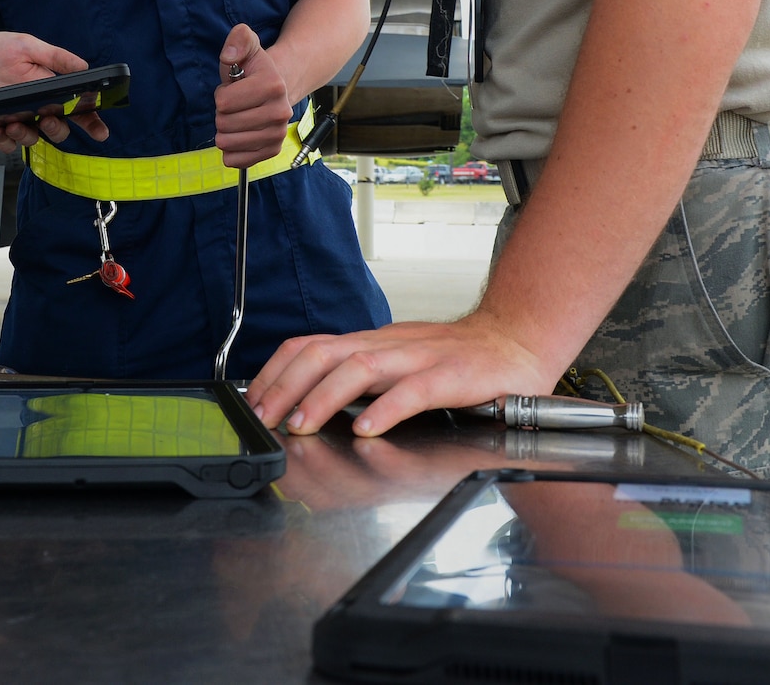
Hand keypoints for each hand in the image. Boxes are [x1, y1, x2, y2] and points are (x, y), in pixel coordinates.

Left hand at [0, 32, 110, 149]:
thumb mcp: (25, 46)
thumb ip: (55, 57)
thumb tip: (84, 65)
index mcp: (48, 88)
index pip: (77, 109)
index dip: (91, 121)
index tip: (100, 132)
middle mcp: (34, 107)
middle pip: (58, 130)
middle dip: (56, 130)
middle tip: (46, 120)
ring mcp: (15, 119)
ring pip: (32, 140)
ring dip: (28, 135)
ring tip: (14, 123)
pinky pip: (7, 145)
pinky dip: (4, 140)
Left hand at [216, 24, 292, 168]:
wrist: (279, 87)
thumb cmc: (254, 69)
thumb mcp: (246, 45)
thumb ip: (238, 40)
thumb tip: (229, 55)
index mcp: (273, 85)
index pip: (223, 102)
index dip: (221, 94)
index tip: (234, 88)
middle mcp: (280, 112)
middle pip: (224, 124)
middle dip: (222, 113)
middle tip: (236, 104)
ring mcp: (278, 134)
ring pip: (227, 143)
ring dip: (225, 131)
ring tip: (238, 117)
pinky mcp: (272, 151)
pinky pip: (235, 160)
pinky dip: (230, 150)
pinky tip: (238, 136)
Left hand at [246, 309, 557, 437]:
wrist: (515, 340)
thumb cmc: (456, 359)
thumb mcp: (396, 362)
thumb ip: (358, 378)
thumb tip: (306, 403)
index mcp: (371, 344)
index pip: (310, 346)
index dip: (276, 372)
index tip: (253, 402)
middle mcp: (388, 345)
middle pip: (324, 352)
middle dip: (287, 386)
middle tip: (265, 419)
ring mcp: (419, 358)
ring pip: (361, 366)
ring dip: (324, 397)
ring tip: (303, 424)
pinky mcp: (452, 376)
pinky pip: (414, 390)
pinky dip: (387, 408)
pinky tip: (368, 428)